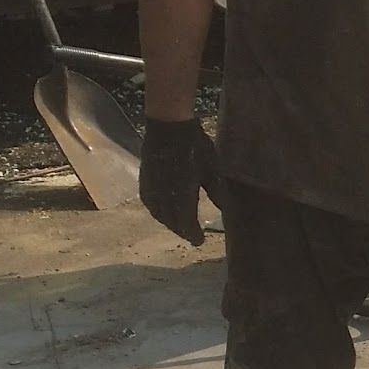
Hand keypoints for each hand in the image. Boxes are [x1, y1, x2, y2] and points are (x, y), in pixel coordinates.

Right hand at [139, 118, 221, 245]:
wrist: (168, 126)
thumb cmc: (195, 146)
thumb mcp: (211, 168)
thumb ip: (216, 192)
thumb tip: (224, 210)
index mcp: (182, 198)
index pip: (186, 225)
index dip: (193, 235)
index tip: (199, 241)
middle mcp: (164, 198)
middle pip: (172, 223)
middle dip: (182, 230)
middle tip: (191, 235)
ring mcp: (152, 190)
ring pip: (160, 215)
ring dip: (169, 223)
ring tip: (179, 225)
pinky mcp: (144, 181)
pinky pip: (150, 205)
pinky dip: (158, 212)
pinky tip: (163, 211)